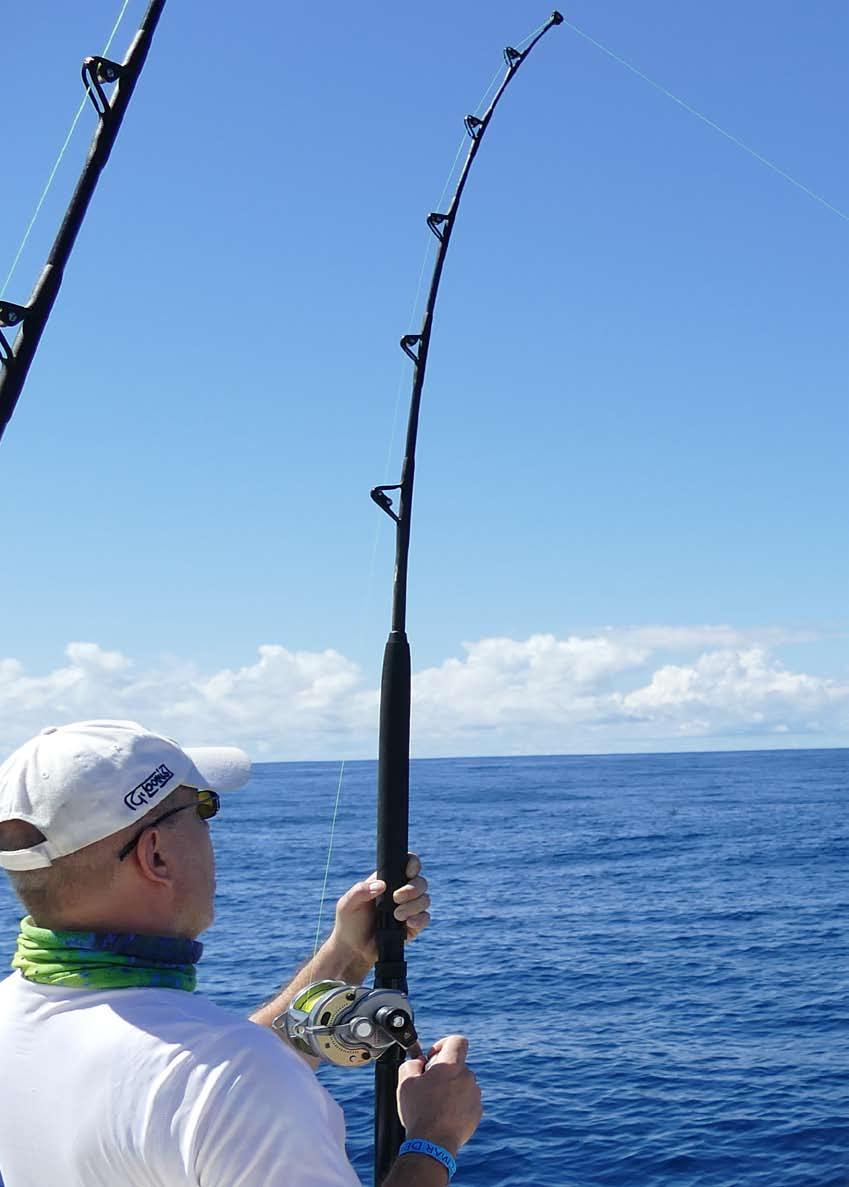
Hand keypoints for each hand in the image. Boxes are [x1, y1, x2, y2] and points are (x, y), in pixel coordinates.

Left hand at [332, 853, 430, 964]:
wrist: (353, 949)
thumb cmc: (349, 922)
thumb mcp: (348, 903)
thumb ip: (360, 891)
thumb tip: (380, 886)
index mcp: (387, 881)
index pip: (407, 864)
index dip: (413, 864)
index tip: (408, 872)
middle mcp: (401, 892)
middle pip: (420, 882)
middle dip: (412, 889)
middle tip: (396, 898)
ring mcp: (409, 909)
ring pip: (425, 899)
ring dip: (414, 906)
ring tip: (397, 915)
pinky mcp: (412, 926)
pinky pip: (425, 918)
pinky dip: (420, 919)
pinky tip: (408, 923)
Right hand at [397, 1035, 481, 1155]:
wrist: (432, 1145)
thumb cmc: (419, 1112)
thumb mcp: (405, 1082)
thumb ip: (412, 1063)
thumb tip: (419, 1062)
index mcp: (451, 1066)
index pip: (458, 1041)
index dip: (445, 1044)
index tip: (434, 1057)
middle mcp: (467, 1077)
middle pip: (458, 1065)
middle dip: (445, 1072)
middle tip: (430, 1086)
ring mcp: (475, 1095)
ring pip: (464, 1084)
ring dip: (453, 1089)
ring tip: (436, 1105)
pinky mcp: (477, 1112)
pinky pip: (468, 1100)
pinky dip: (459, 1104)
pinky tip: (445, 1115)